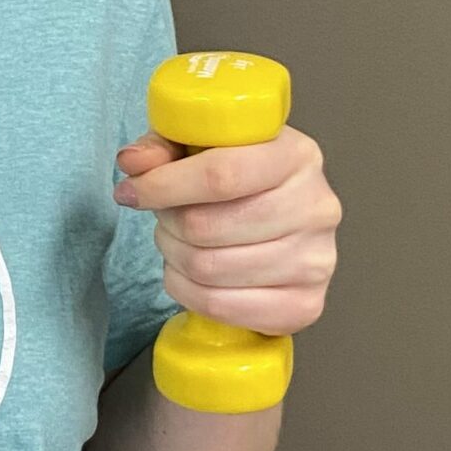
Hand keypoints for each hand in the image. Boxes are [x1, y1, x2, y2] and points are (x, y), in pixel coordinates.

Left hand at [111, 123, 341, 336]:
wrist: (278, 220)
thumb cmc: (237, 177)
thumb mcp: (199, 145)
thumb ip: (163, 147)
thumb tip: (133, 162)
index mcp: (296, 155)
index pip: (222, 174)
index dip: (165, 186)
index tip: (132, 192)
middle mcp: (317, 207)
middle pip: (208, 227)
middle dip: (168, 224)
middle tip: (163, 219)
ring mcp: (317, 260)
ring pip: (210, 269)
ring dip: (175, 257)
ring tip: (177, 242)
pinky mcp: (306, 304)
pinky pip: (221, 306)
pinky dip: (187, 292)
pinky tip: (190, 274)